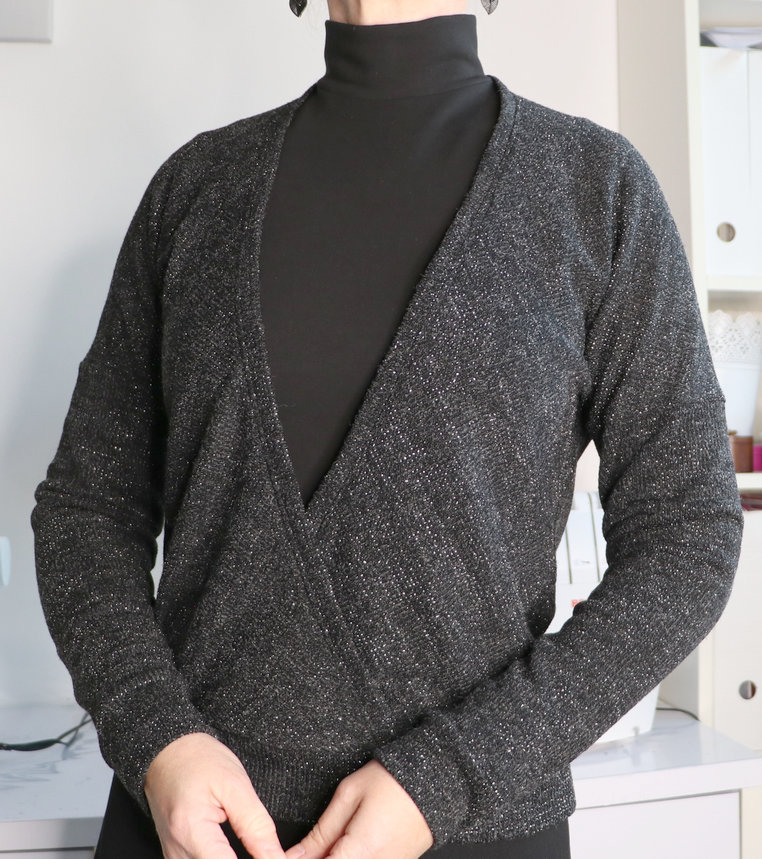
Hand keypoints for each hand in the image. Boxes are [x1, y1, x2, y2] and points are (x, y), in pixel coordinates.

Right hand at [144, 732, 288, 858]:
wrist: (166, 752)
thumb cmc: (199, 760)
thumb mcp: (235, 784)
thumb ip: (256, 826)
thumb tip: (276, 858)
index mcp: (192, 833)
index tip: (272, 853)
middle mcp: (178, 854)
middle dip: (250, 858)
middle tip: (264, 843)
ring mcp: (175, 858)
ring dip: (236, 857)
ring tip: (254, 844)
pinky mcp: (178, 858)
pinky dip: (224, 857)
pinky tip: (237, 848)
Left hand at [283, 759, 433, 858]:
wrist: (436, 777)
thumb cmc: (394, 780)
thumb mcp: (349, 795)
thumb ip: (321, 832)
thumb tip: (296, 857)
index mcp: (362, 851)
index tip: (288, 856)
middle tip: (308, 847)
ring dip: (333, 858)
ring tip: (330, 840)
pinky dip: (348, 858)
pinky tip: (343, 844)